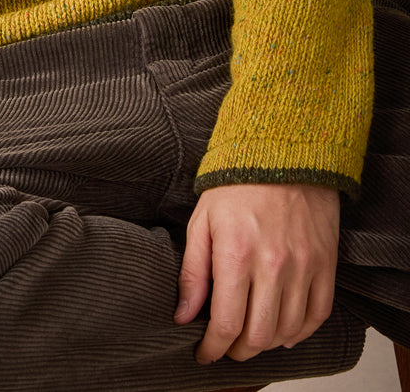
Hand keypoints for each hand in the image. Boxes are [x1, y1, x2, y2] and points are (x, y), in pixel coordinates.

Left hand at [174, 182, 338, 363]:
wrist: (282, 155)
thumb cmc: (234, 187)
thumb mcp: (201, 222)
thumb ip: (192, 272)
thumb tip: (183, 315)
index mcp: (236, 254)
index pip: (226, 322)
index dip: (213, 347)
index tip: (204, 354)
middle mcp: (273, 265)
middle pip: (259, 335)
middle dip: (239, 350)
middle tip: (227, 346)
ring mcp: (303, 266)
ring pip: (287, 330)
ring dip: (267, 343)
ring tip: (250, 335)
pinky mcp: (326, 264)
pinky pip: (317, 315)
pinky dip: (299, 332)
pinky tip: (283, 329)